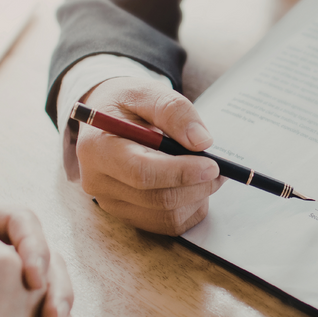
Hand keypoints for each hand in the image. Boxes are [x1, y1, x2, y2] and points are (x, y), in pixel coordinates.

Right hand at [75, 77, 226, 234]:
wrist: (105, 120)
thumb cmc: (125, 103)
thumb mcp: (146, 92)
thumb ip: (173, 110)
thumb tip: (201, 142)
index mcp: (97, 149)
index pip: (142, 173)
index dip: (181, 173)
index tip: (213, 165)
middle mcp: (98, 182)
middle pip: (157, 199)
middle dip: (197, 186)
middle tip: (219, 168)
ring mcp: (110, 203)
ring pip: (166, 216)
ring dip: (196, 198)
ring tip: (206, 173)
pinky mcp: (126, 215)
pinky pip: (167, 225)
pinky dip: (190, 208)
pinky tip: (193, 186)